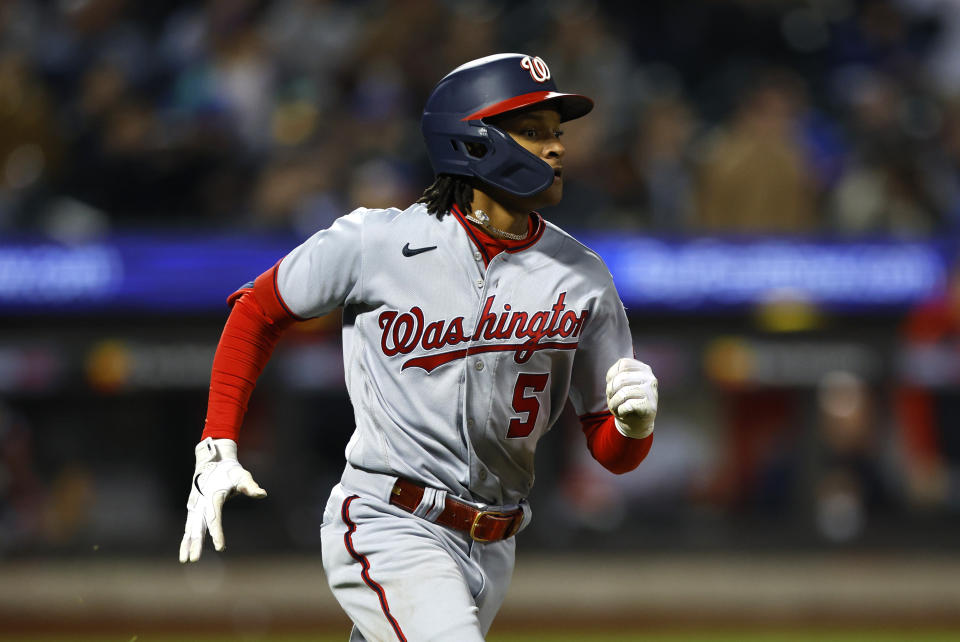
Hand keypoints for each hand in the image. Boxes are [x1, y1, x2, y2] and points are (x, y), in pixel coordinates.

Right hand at [179, 437, 266, 562]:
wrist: (212, 461)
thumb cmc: (230, 471)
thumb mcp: (242, 476)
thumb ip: (250, 486)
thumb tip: (262, 494)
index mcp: (213, 497)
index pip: (215, 518)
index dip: (217, 533)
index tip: (220, 547)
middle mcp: (201, 503)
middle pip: (198, 526)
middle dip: (196, 543)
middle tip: (194, 560)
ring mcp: (195, 506)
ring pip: (190, 528)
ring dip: (188, 544)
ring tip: (186, 560)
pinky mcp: (193, 508)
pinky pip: (189, 526)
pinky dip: (186, 538)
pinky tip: (185, 552)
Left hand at [605, 358, 657, 438]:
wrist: (636, 423)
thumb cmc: (626, 401)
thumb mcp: (620, 385)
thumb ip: (617, 376)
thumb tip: (612, 379)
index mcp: (643, 369)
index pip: (623, 364)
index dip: (612, 376)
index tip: (612, 386)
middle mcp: (650, 378)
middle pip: (621, 378)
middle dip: (610, 391)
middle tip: (612, 400)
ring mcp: (651, 392)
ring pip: (623, 393)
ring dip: (613, 403)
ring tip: (616, 407)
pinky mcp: (650, 406)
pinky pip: (628, 405)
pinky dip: (620, 411)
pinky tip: (624, 413)